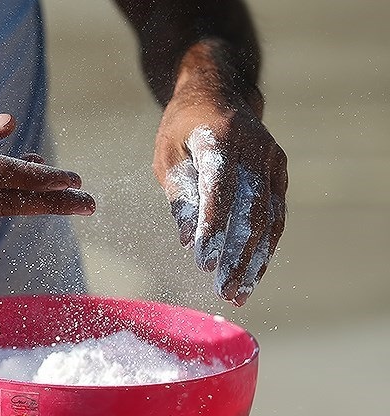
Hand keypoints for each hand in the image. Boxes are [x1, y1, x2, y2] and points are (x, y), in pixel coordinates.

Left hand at [153, 82, 287, 305]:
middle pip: (250, 211)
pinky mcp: (280, 172)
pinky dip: (265, 246)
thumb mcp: (167, 154)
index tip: (203, 262)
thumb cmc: (182, 127)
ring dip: (255, 259)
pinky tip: (253, 271)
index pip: (220, 189)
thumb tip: (186, 241)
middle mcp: (253, 150)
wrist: (219, 92)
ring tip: (239, 292)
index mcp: (219, 139)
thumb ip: (179, 194)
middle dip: (236, 255)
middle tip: (222, 289)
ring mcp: (272, 161)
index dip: (213, 228)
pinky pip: (276, 214)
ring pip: (270, 218)